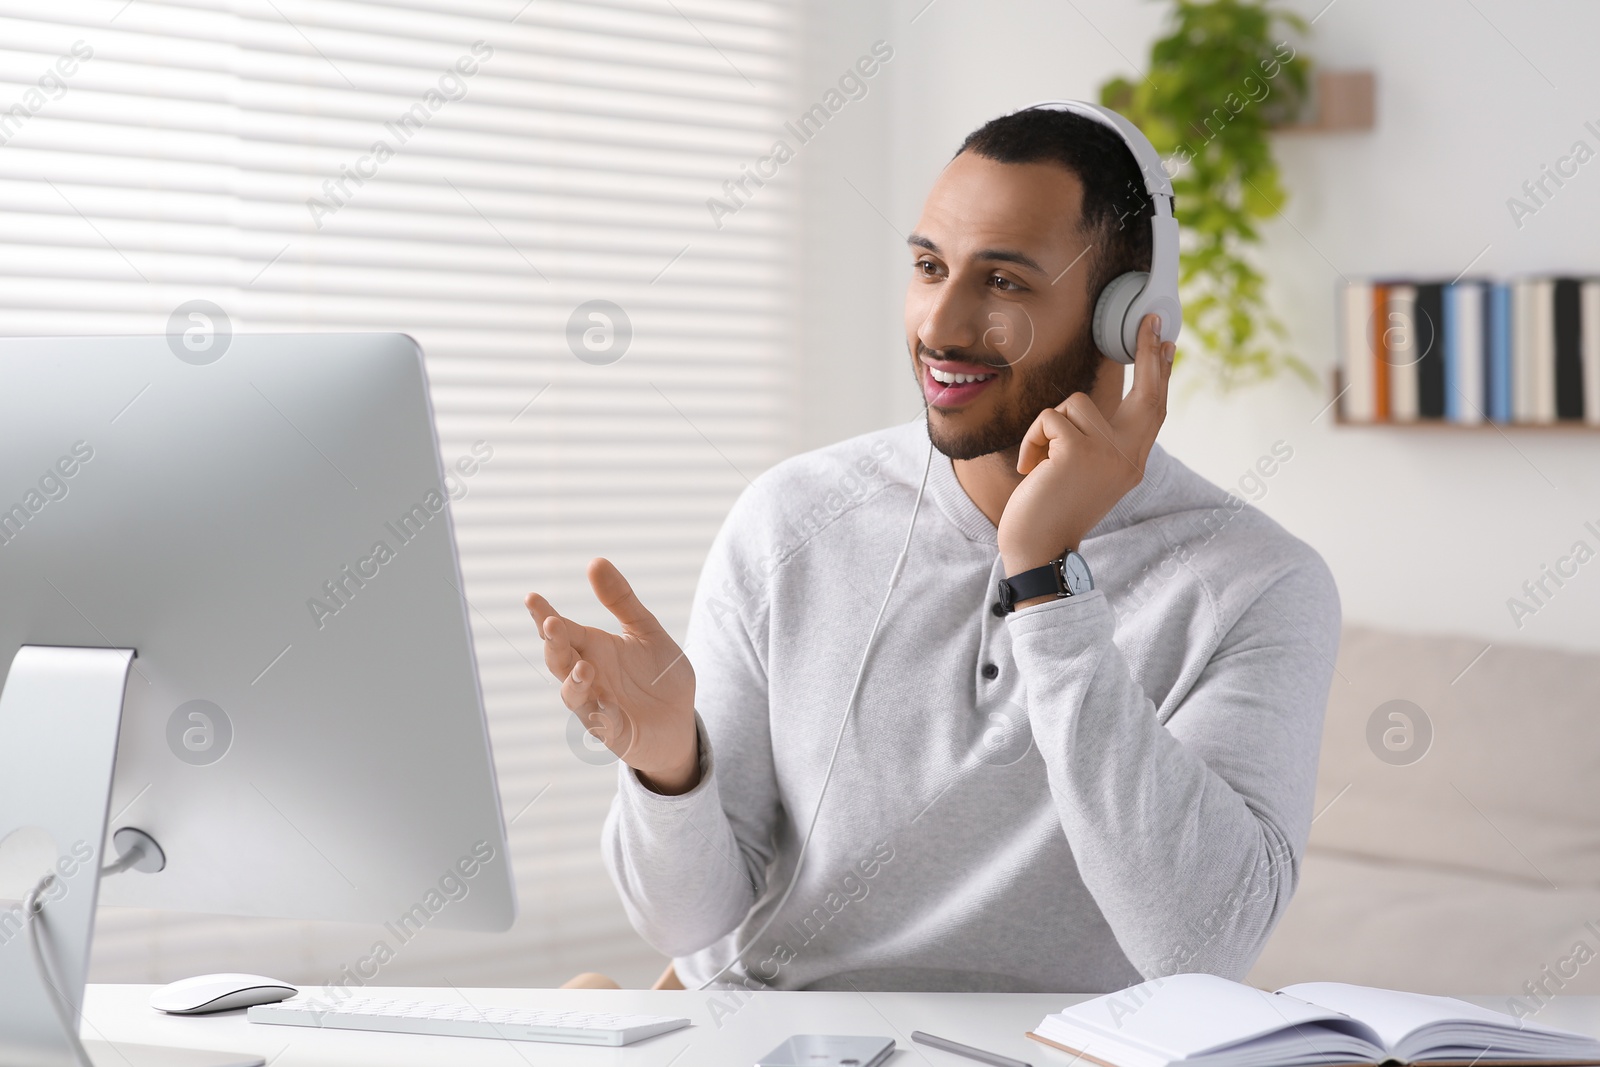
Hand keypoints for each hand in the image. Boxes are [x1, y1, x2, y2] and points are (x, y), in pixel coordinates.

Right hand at [525, 558, 699, 793]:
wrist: (679, 720)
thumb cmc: (658, 676)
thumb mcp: (645, 631)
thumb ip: (621, 600)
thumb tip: (595, 561)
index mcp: (593, 648)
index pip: (563, 629)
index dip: (545, 615)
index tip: (531, 597)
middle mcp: (588, 675)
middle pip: (559, 659)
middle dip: (552, 643)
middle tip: (551, 624)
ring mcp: (596, 704)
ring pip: (572, 693)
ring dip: (574, 681)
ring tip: (584, 666)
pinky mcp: (612, 730)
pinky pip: (601, 723)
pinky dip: (602, 714)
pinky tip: (609, 705)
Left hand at [997, 313, 1173, 582]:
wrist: (1038, 550)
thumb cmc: (1051, 511)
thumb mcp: (1084, 474)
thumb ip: (1096, 443)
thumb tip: (1086, 407)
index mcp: (1132, 461)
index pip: (1152, 409)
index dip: (1159, 374)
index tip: (1167, 342)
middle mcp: (1129, 456)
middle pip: (1146, 393)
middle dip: (1149, 352)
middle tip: (1151, 319)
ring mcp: (1108, 452)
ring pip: (1074, 403)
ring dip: (1046, 430)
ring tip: (1041, 465)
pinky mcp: (1079, 450)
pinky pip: (1049, 418)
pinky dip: (1031, 442)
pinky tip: (1031, 472)